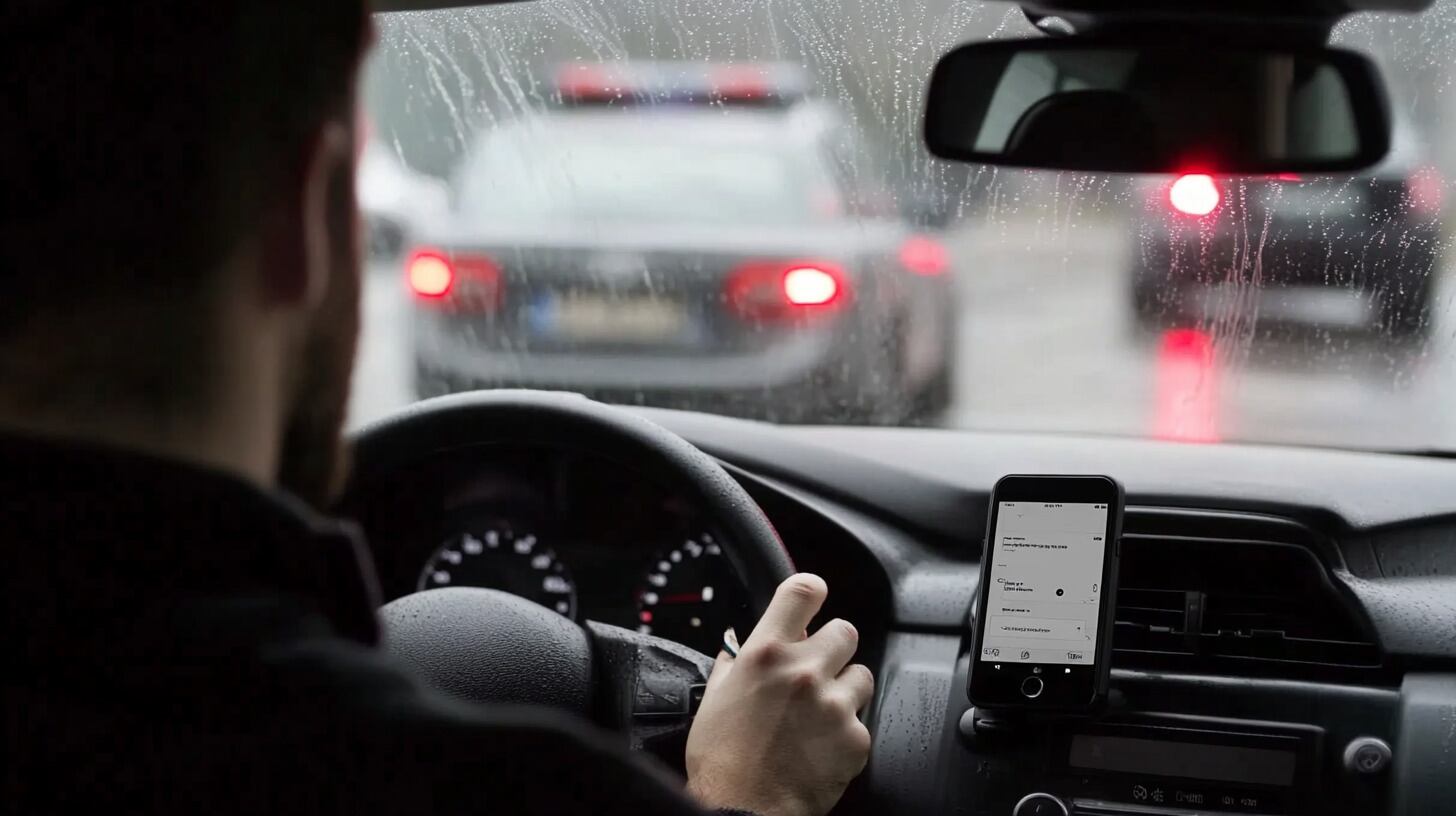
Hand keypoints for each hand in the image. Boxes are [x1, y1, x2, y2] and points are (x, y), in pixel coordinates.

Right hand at [685, 574, 873, 815]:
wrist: (742, 812)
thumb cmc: (722, 762)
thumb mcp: (715, 699)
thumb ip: (735, 663)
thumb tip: (740, 645)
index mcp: (766, 654)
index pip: (804, 591)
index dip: (812, 591)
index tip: (814, 598)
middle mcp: (804, 671)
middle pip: (844, 630)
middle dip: (832, 647)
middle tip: (816, 671)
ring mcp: (834, 704)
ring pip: (861, 674)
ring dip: (844, 688)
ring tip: (819, 715)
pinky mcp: (855, 738)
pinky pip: (862, 720)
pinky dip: (846, 731)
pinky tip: (821, 746)